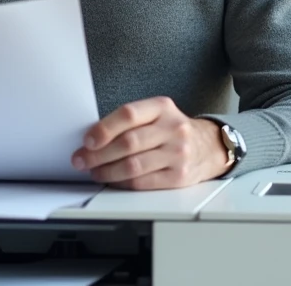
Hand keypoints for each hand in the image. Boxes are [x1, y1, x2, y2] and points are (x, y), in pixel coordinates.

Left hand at [72, 96, 229, 189]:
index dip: (104, 128)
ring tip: (94, 171)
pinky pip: (143, 182)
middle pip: (128, 143)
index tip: (87, 140)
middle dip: (98, 154)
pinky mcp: (179, 176)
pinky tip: (113, 181)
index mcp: (162, 107)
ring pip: (133, 165)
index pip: (129, 114)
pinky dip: (122, 183)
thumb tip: (93, 138)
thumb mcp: (157, 114)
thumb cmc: (172, 129)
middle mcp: (172, 128)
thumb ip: (130, 121)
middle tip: (81, 159)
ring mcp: (177, 153)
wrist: (208, 146)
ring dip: (107, 171)